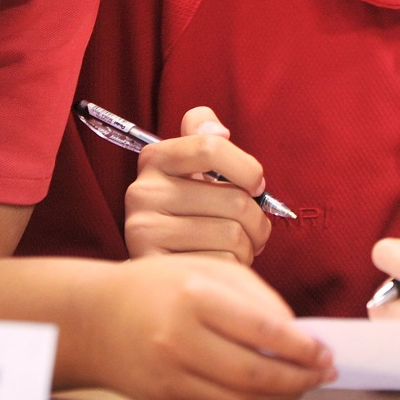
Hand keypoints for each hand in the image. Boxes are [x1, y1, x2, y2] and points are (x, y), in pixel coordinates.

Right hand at [80, 254, 332, 399]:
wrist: (97, 319)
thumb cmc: (160, 287)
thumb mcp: (208, 269)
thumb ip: (258, 298)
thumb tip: (298, 335)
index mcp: (195, 297)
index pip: (263, 330)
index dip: (303, 347)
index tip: (325, 351)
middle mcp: (179, 340)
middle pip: (255, 374)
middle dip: (300, 378)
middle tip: (324, 373)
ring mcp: (170, 377)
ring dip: (282, 398)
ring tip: (302, 384)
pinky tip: (269, 394)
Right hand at [125, 107, 272, 264]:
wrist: (156, 269)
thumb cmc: (188, 211)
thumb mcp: (191, 168)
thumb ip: (203, 136)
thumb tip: (220, 130)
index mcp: (155, 159)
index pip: (211, 147)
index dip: (248, 168)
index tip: (256, 186)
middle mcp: (143, 192)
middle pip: (233, 199)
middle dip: (257, 219)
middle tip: (253, 229)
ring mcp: (144, 231)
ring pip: (232, 235)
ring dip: (249, 246)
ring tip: (237, 247)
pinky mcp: (156, 267)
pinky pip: (222, 264)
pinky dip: (234, 266)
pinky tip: (220, 263)